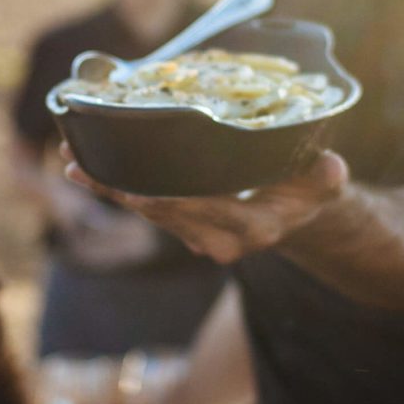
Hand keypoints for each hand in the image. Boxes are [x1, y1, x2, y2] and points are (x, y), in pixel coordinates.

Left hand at [63, 149, 349, 265]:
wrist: (297, 213)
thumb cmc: (309, 190)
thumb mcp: (325, 184)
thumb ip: (327, 179)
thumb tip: (330, 168)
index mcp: (252, 228)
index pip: (203, 210)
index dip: (167, 198)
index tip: (134, 184)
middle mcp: (219, 240)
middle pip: (163, 213)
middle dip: (122, 190)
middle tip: (83, 165)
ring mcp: (198, 237)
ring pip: (148, 212)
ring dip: (110, 190)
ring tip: (74, 164)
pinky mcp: (183, 227)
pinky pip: (146, 208)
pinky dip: (116, 189)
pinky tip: (84, 171)